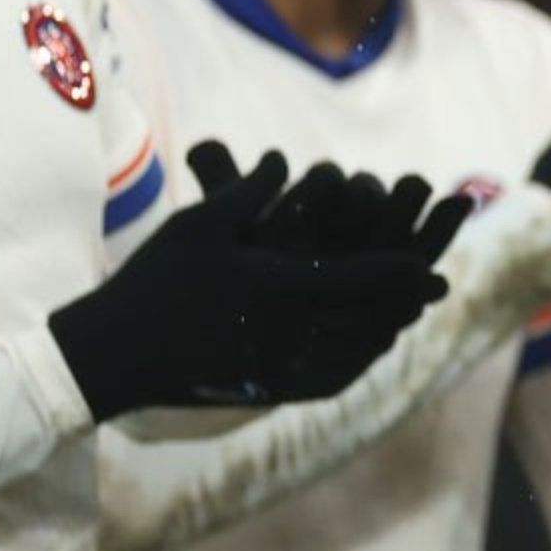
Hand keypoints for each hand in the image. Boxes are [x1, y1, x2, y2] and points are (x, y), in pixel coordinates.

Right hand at [47, 141, 455, 419]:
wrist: (113, 355)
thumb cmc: (154, 280)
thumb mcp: (198, 224)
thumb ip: (249, 191)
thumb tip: (284, 160)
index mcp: (277, 287)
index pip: (357, 277)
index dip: (399, 269)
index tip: (431, 261)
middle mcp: (287, 331)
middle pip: (368, 318)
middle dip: (406, 300)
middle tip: (436, 284)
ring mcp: (279, 366)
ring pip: (353, 352)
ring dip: (387, 330)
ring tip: (408, 313)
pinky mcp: (266, 389)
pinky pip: (327, 379)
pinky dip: (354, 363)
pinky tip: (363, 351)